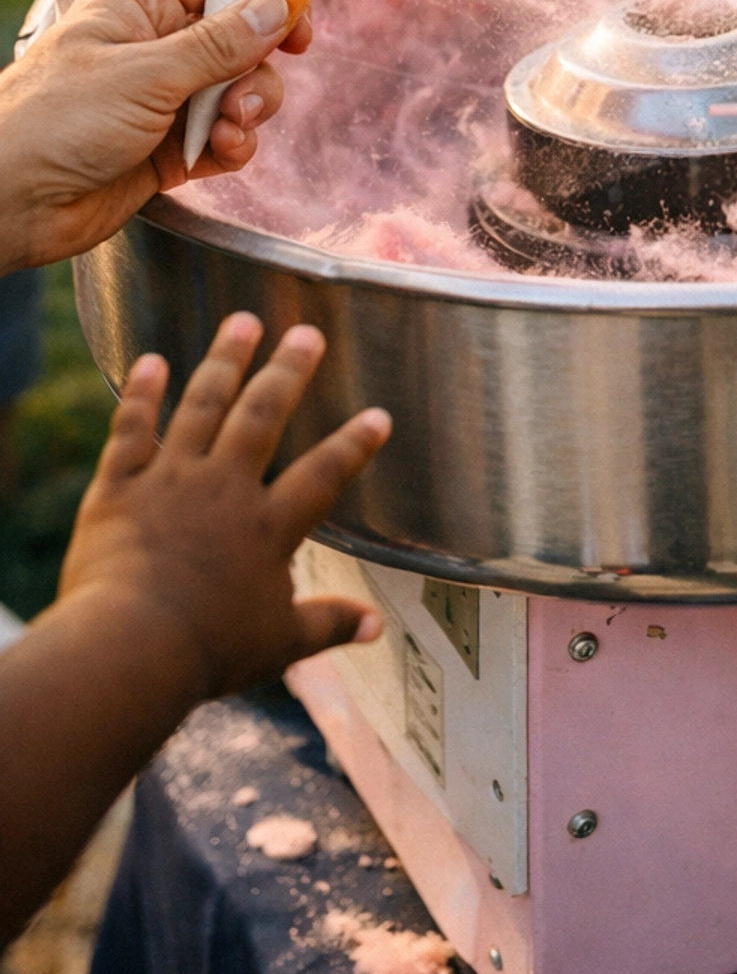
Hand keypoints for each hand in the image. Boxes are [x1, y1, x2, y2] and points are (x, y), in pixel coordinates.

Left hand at [0, 0, 335, 270]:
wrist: (7, 206)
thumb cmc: (49, 124)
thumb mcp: (144, 74)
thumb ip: (219, 43)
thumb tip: (281, 1)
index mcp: (137, 9)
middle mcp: (155, 49)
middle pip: (242, 30)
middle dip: (268, 49)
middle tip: (294, 51)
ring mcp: (165, 100)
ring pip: (242, 86)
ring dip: (252, 103)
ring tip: (233, 122)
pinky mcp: (172, 149)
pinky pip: (228, 136)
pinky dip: (234, 143)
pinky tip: (220, 151)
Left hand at [59, 311, 390, 700]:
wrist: (129, 647)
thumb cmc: (207, 651)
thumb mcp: (278, 643)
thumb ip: (327, 624)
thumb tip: (376, 627)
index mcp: (268, 527)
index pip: (324, 473)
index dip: (355, 443)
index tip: (379, 415)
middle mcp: (225, 488)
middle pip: (263, 415)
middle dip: (288, 371)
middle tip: (308, 335)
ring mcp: (171, 479)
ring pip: (203, 405)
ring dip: (225, 360)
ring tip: (243, 322)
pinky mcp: (121, 484)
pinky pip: (133, 428)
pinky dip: (142, 392)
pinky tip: (152, 360)